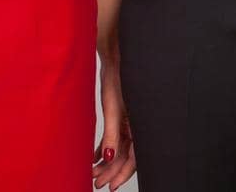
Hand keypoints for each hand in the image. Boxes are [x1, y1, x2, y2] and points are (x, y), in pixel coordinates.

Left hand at [92, 55, 135, 189]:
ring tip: (93, 173)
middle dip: (112, 171)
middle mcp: (138, 126)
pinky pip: (115, 138)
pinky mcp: (122, 116)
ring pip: (120, 149)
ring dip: (107, 162)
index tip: (111, 186)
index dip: (122, 174)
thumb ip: (112, 134)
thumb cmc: (117, 78)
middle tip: (97, 182)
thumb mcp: (112, 109)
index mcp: (142, 125)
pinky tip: (95, 158)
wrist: (115, 56)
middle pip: (126, 156)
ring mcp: (130, 122)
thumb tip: (109, 157)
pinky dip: (105, 148)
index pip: (135, 158)